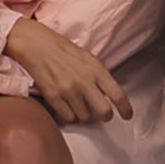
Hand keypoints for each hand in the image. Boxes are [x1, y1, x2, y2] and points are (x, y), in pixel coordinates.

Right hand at [1, 19, 122, 124]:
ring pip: (85, 117)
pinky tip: (67, 105)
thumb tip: (112, 94)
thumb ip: (100, 76)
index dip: (126, 109)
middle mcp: (84, 82)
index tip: (127, 116)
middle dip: (105, 115)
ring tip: (78, 102)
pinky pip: (68, 118)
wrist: (37, 45)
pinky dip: (69, 115)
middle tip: (101, 113)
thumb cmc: (63, 50)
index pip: (118, 95)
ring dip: (84, 113)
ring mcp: (68, 91)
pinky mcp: (53, 97)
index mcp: (96, 70)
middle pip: (104, 112)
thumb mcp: (88, 58)